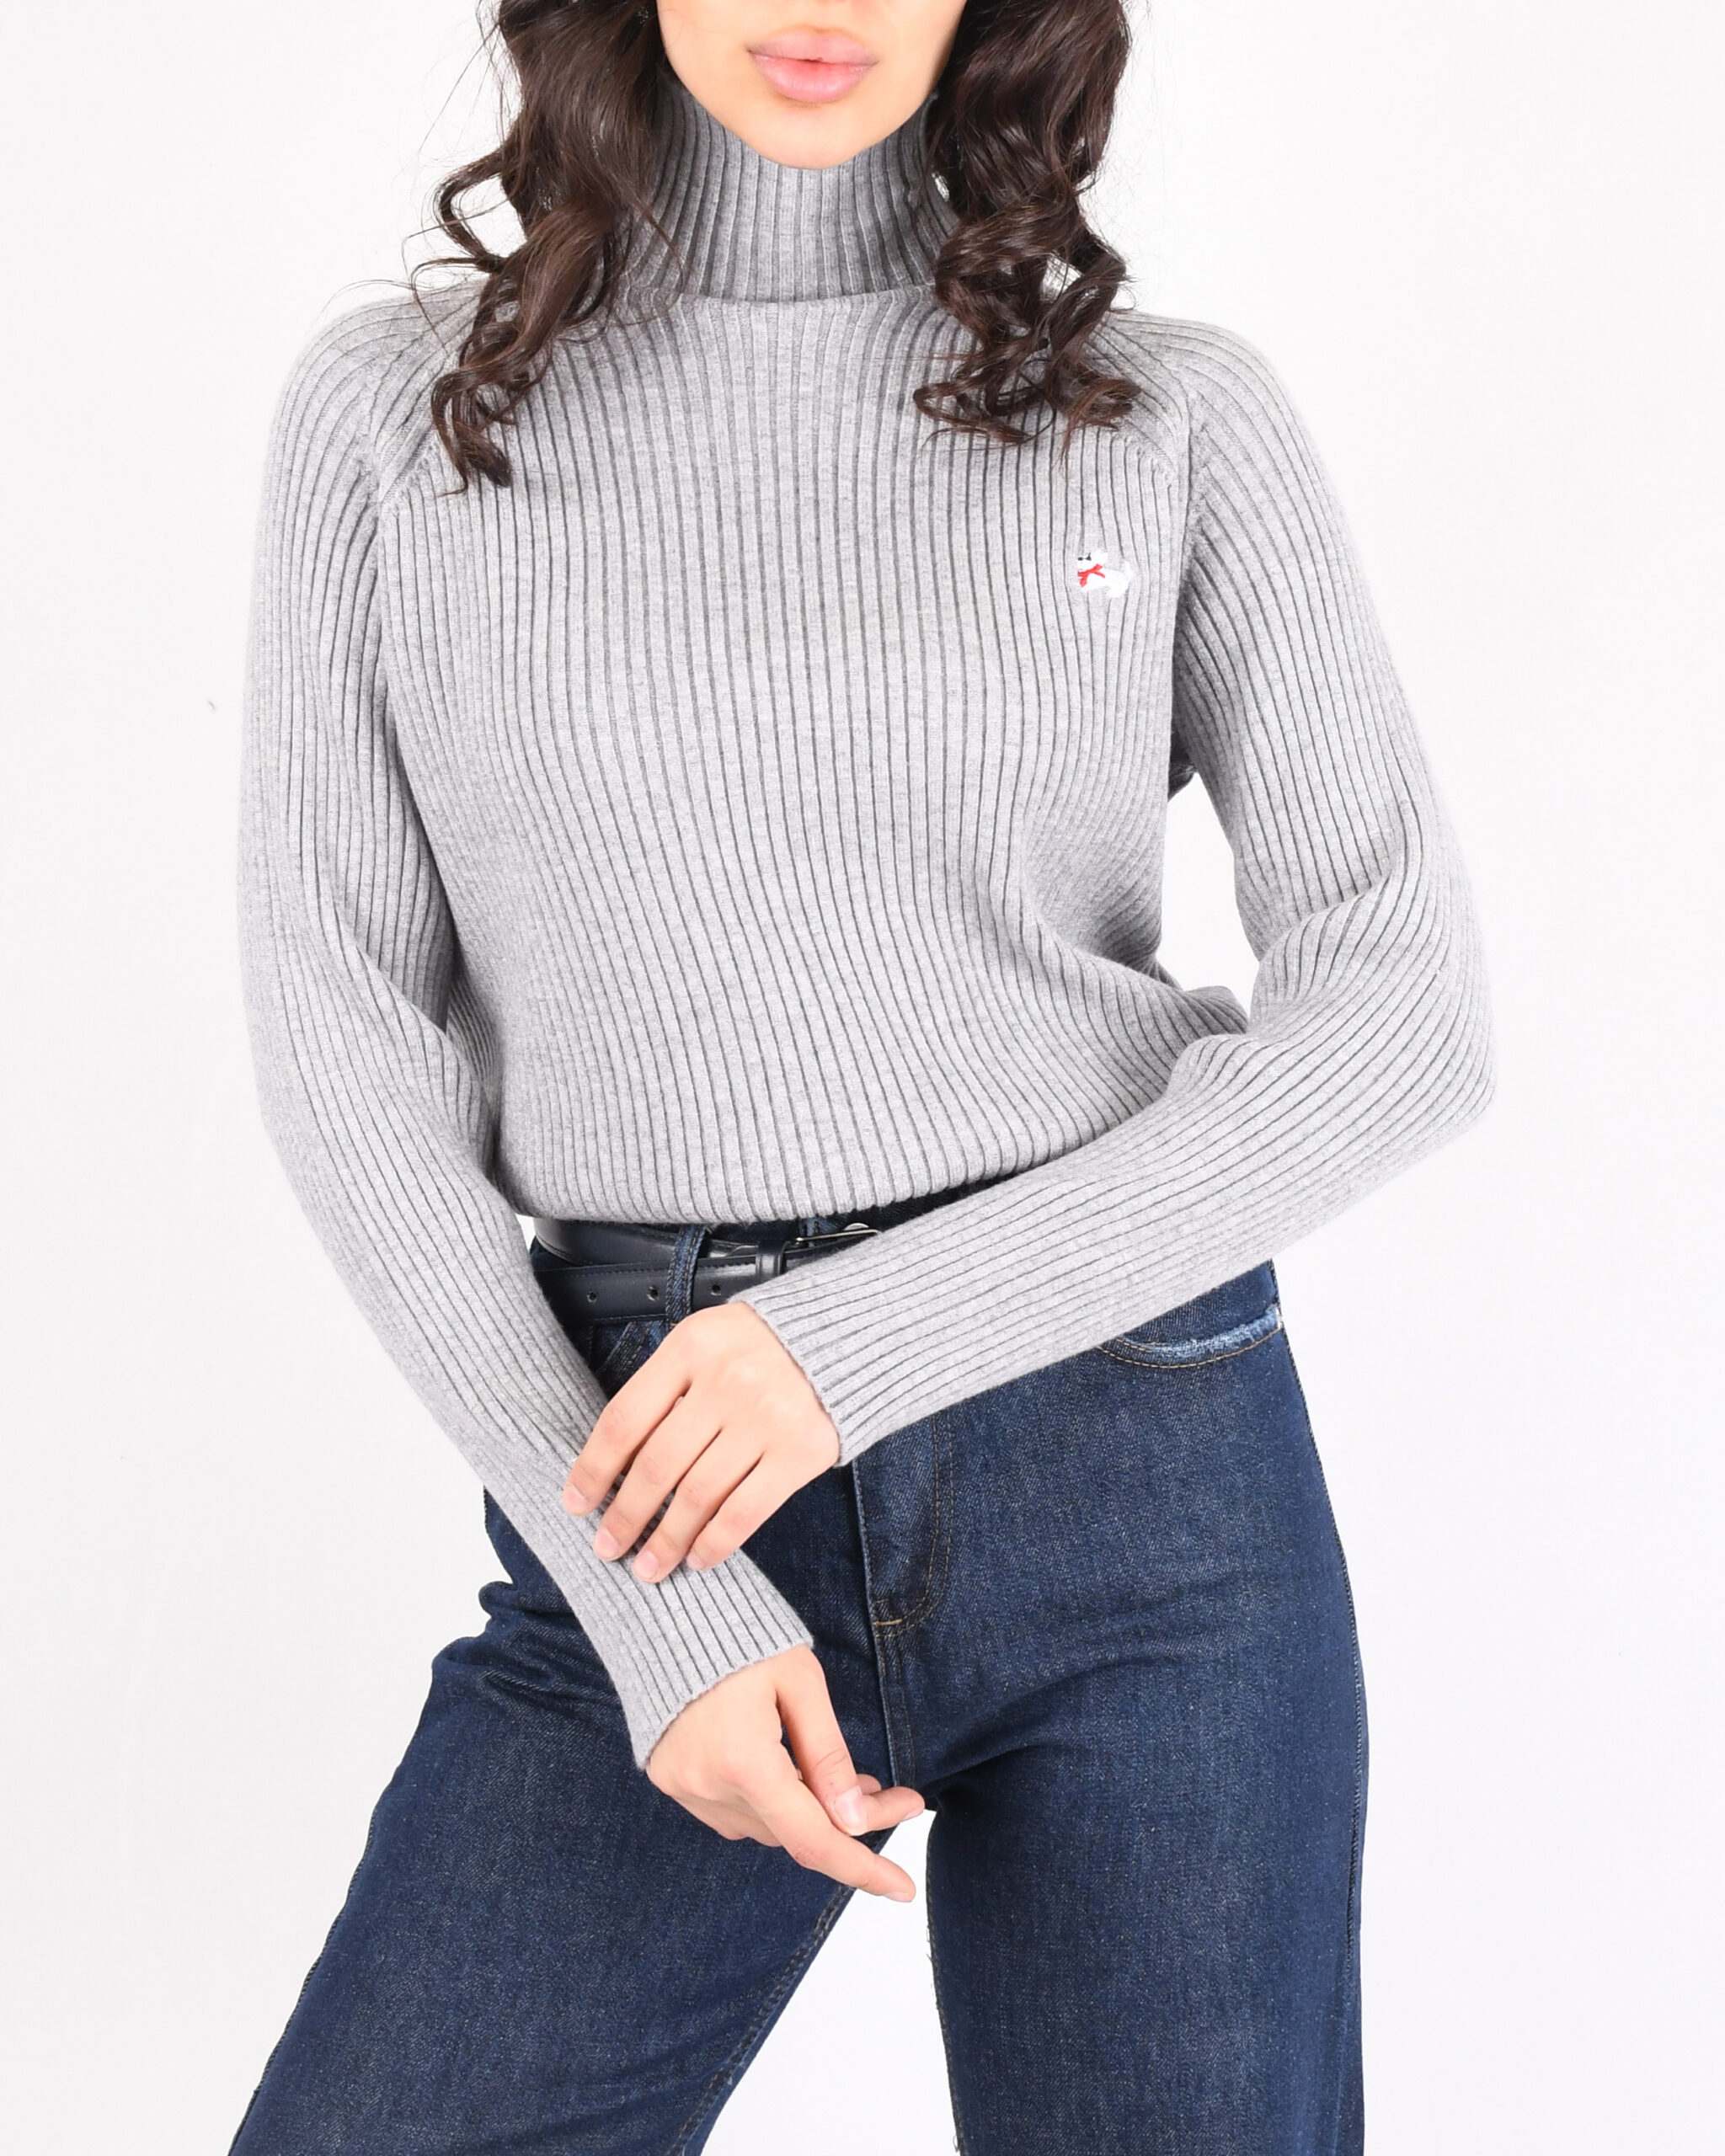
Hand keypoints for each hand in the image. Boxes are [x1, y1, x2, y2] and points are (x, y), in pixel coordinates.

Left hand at [564, 1302, 840, 1582]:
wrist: (846, 1338)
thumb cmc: (764, 1345)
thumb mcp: (707, 1340)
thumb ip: (667, 1387)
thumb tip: (615, 1461)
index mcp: (692, 1347)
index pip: (624, 1419)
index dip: (594, 1468)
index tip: (577, 1503)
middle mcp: (727, 1381)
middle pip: (656, 1464)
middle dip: (625, 1516)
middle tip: (608, 1547)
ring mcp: (766, 1418)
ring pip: (697, 1496)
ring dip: (666, 1540)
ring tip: (650, 1565)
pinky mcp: (800, 1452)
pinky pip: (744, 1511)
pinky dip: (715, 1542)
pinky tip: (698, 1557)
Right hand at [648, 1646, 923, 1898]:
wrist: (665, 1613)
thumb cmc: (743, 1638)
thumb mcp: (801, 1684)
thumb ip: (829, 1755)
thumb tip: (857, 1819)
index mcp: (745, 1762)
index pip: (814, 1839)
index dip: (862, 1868)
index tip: (903, 1887)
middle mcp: (709, 1787)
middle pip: (794, 1832)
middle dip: (846, 1820)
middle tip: (890, 1794)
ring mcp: (685, 1788)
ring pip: (766, 1826)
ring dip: (808, 1812)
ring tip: (844, 1779)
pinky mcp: (671, 1780)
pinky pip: (733, 1812)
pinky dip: (770, 1802)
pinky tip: (793, 1773)